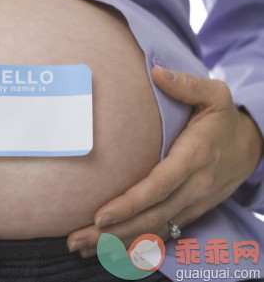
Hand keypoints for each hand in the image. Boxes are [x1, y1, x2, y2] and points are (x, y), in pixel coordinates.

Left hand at [67, 65, 263, 257]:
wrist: (252, 148)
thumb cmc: (224, 120)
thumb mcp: (214, 95)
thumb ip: (186, 84)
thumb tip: (155, 71)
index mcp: (194, 158)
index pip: (158, 186)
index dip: (129, 204)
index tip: (100, 215)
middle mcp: (192, 187)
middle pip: (149, 216)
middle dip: (111, 232)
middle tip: (75, 239)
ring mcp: (192, 204)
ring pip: (152, 230)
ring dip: (116, 243)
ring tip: (80, 247)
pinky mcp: (189, 212)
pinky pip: (161, 233)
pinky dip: (134, 245)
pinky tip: (107, 250)